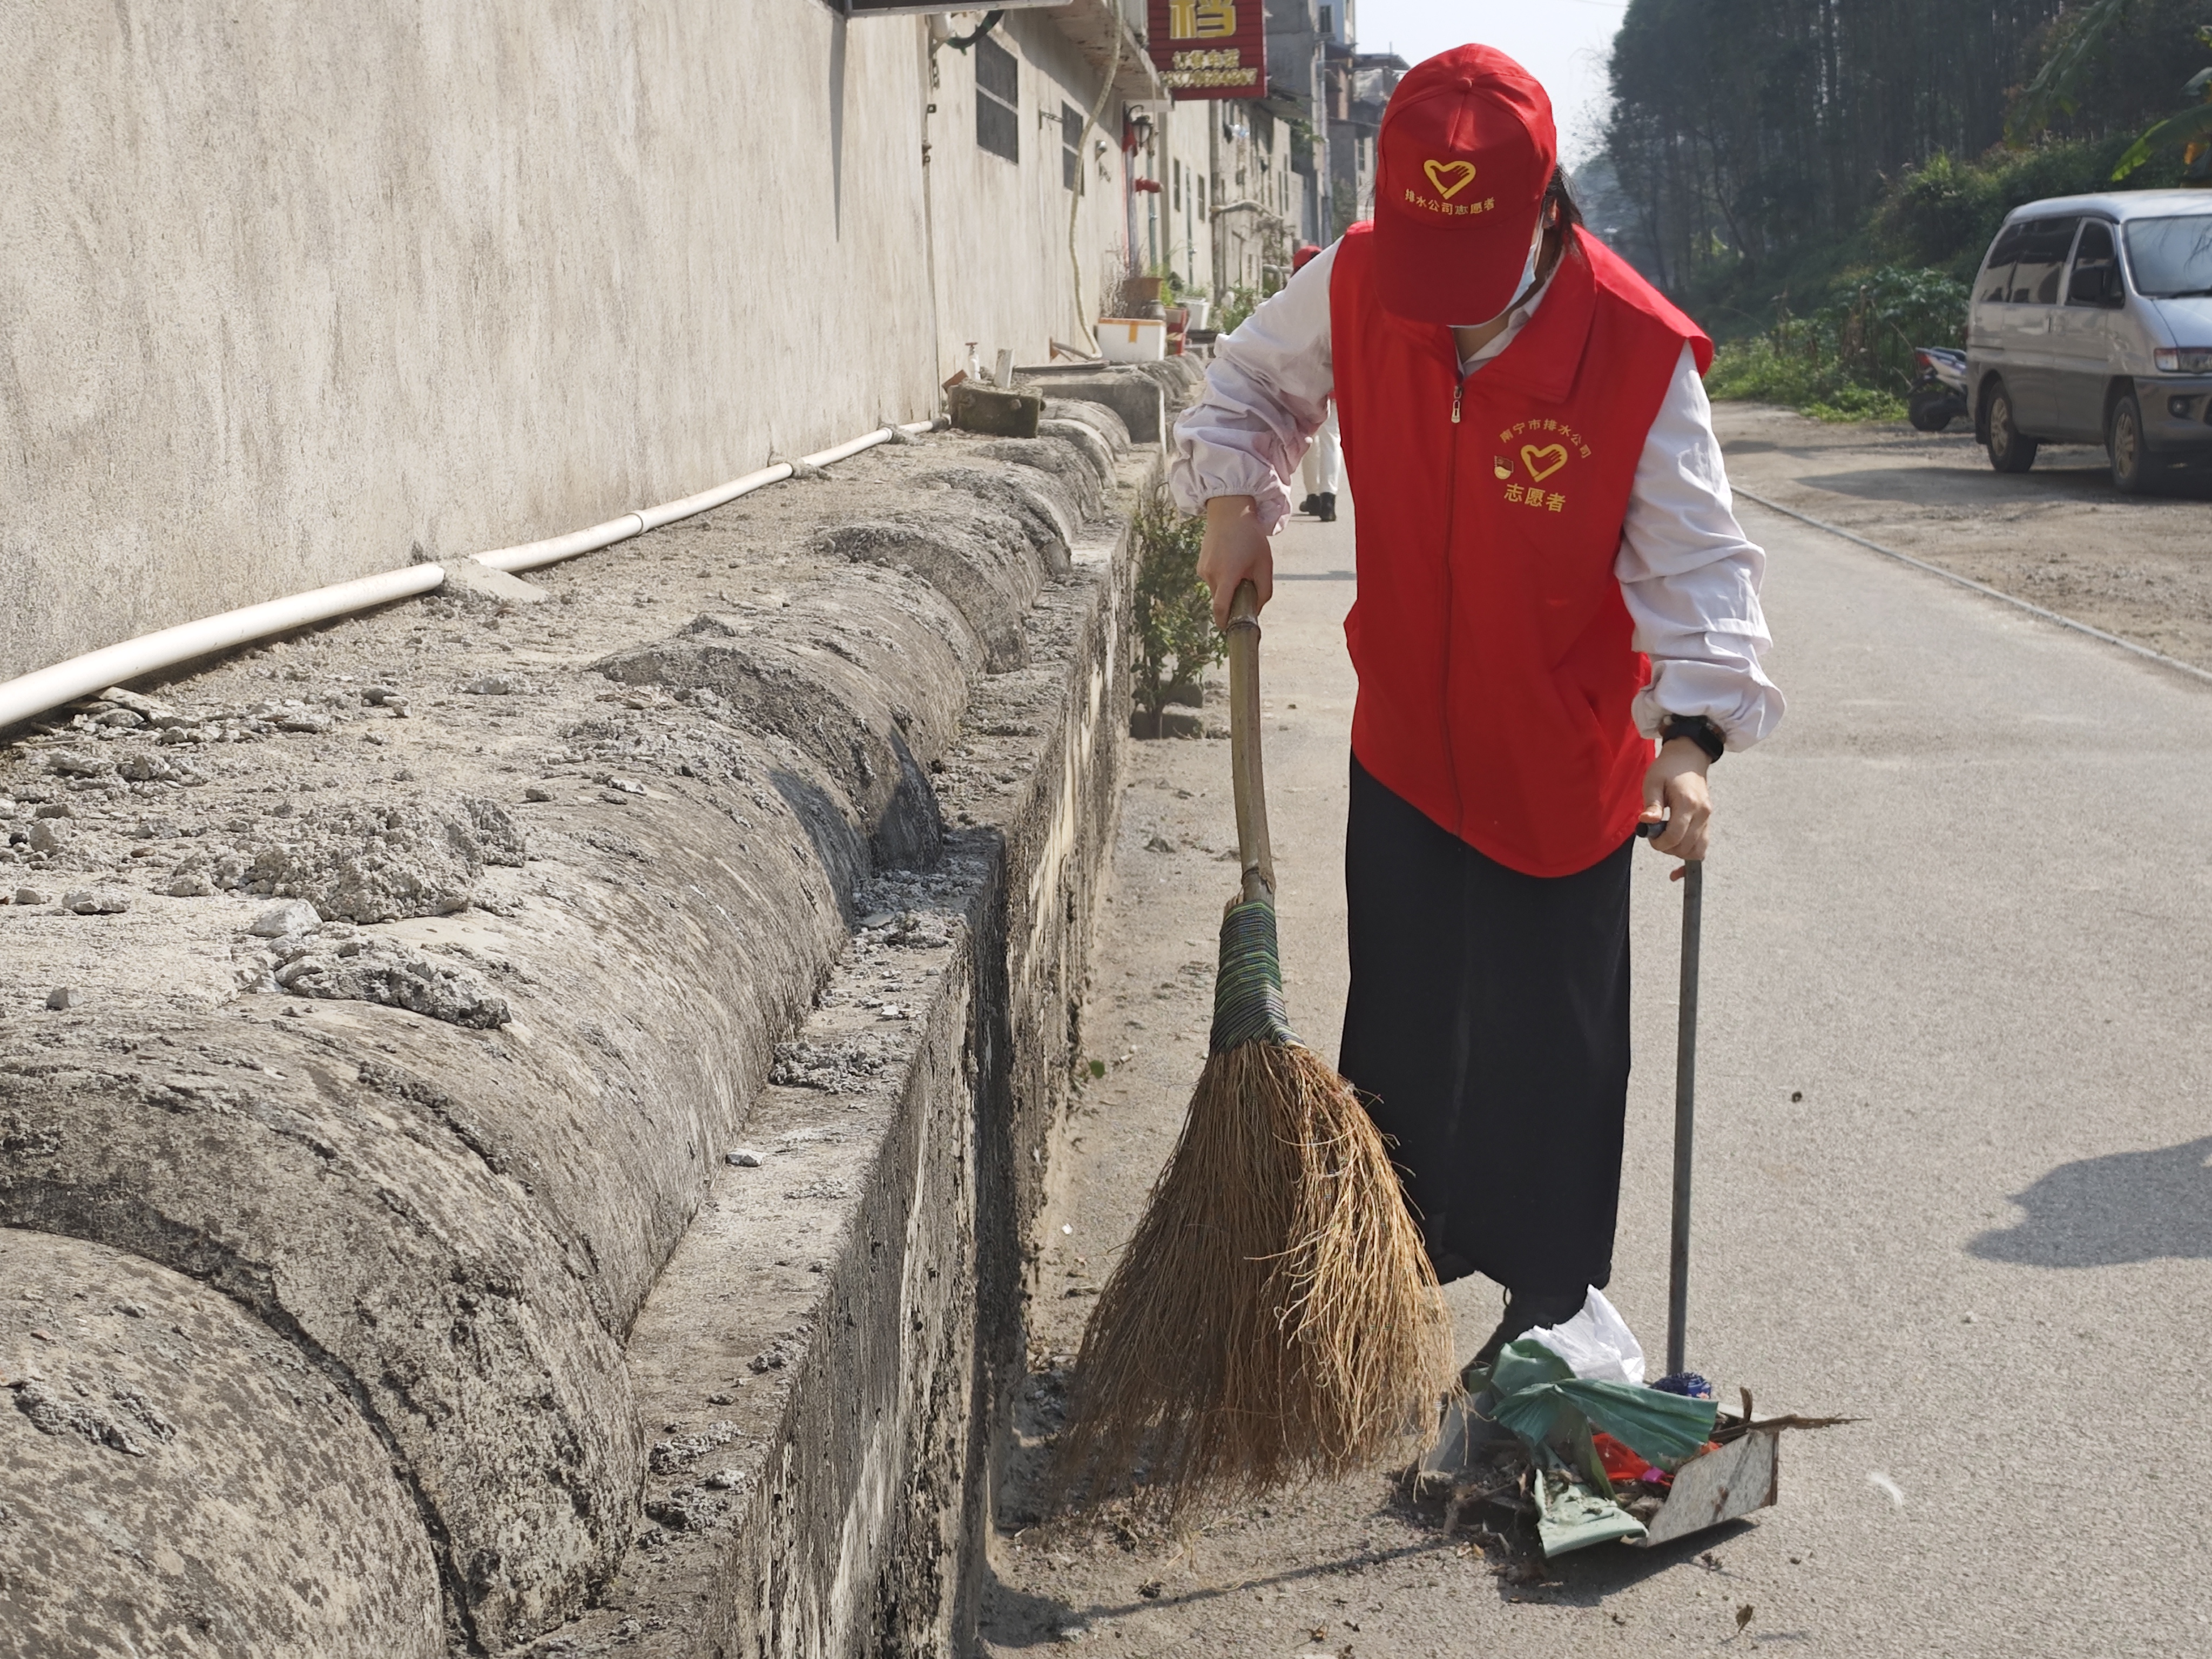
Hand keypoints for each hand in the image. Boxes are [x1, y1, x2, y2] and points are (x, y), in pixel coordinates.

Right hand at [1196, 495, 1272, 627]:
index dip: (1224, 622)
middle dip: (1232, 601)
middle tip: (1246, 589)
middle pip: (1221, 601)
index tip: (1229, 630)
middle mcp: (1212, 574)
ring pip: (1217, 590)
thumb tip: (1257, 608)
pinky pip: (1212, 580)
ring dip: (1228, 587)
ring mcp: (1204, 569)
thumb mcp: (1265, 563)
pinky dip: (1222, 578)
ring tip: (1240, 567)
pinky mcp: (1200, 564)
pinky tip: (1231, 561)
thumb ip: (1264, 589)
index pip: (1221, 608)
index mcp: (1228, 575)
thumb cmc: (1250, 536)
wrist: (1230, 511)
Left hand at [1640, 738, 1712, 878]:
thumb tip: (1646, 823)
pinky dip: (1690, 853)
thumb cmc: (1667, 768)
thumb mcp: (1652, 781)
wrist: (1689, 757)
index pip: (1675, 836)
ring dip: (1679, 852)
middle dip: (1667, 848)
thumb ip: (1651, 804)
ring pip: (1697, 851)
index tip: (1649, 837)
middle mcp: (1702, 813)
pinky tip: (1677, 852)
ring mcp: (1708, 818)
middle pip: (1686, 847)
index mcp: (1687, 803)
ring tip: (1666, 839)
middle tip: (1655, 837)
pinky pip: (1702, 846)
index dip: (1659, 844)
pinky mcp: (1708, 821)